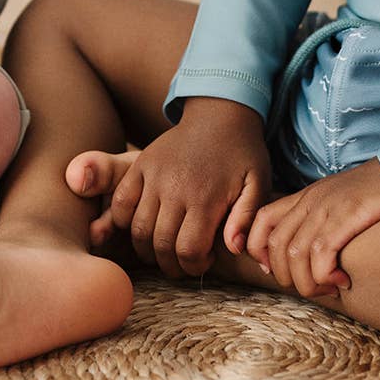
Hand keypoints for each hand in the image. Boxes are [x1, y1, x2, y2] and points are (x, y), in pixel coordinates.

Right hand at [93, 100, 277, 279]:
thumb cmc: (242, 152)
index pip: (188, 251)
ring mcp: (153, 175)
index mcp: (205, 197)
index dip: (194, 267)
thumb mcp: (258, 183)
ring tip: (164, 248)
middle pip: (161, 245)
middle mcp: (175, 188)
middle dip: (171, 265)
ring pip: (137, 229)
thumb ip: (247, 218)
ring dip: (148, 249)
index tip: (204, 260)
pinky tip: (145, 225)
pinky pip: (121, 203)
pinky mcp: (140, 165)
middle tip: (183, 262)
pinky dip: (124, 222)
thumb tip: (233, 248)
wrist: (220, 112)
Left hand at [245, 156, 379, 296]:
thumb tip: (308, 264)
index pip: (261, 221)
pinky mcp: (346, 215)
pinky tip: (343, 280)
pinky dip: (326, 275)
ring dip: (309, 282)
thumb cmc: (374, 197)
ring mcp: (326, 208)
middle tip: (315, 288)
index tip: (276, 271)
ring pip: (295, 254)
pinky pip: (321, 253)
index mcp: (304, 198)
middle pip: (276, 246)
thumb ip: (318, 225)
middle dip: (288, 278)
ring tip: (331, 288)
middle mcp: (310, 202)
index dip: (259, 251)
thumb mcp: (337, 205)